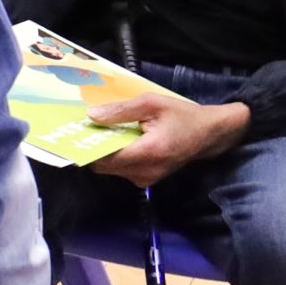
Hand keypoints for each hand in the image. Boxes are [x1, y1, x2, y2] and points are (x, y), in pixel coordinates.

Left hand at [86, 94, 248, 188]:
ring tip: (105, 132)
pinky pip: (122, 171)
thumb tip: (91, 115)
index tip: (76, 133)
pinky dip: (117, 158)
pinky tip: (120, 141)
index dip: (87, 147)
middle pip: (104, 167)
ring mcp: (146, 180)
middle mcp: (144, 172)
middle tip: (88, 129)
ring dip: (105, 153)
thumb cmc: (182, 115)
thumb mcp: (152, 103)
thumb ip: (120, 110)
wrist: (209, 134)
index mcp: (147, 152)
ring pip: (111, 170)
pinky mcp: (147, 181)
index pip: (104, 159)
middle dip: (94, 149)